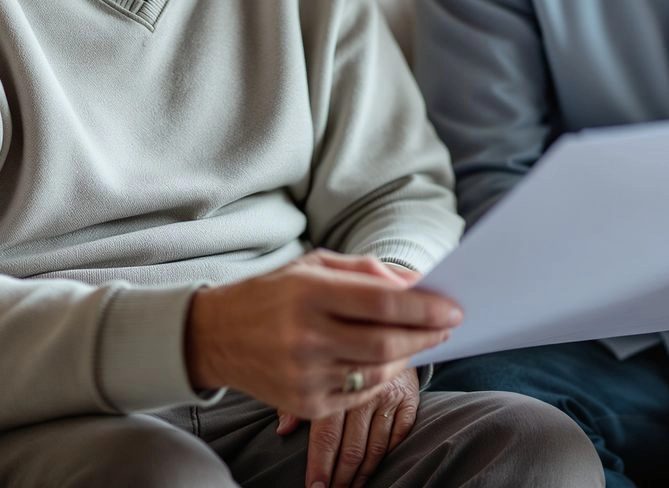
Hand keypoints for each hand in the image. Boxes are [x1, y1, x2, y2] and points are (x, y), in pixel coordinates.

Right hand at [185, 250, 459, 418]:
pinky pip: (359, 394)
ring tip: (425, 338)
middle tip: (450, 323)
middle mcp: (305, 336)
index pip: (381, 301)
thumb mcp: (314, 264)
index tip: (453, 305)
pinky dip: (382, 376)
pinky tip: (391, 360)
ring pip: (376, 371)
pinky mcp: (303, 405)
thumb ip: (366, 270)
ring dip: (409, 355)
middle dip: (427, 333)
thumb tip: (417, 283)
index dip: (424, 306)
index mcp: (309, 292)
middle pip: (385, 341)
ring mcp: (303, 375)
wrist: (215, 335)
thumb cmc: (274, 292)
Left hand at [277, 368, 420, 487]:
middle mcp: (365, 390)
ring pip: (375, 448)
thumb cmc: (343, 354)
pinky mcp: (409, 398)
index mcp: (338, 382)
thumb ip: (298, 399)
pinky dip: (385, 458)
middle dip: (339, 478)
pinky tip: (371, 472)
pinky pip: (398, 437)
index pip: (327, 435)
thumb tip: (282, 430)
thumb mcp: (316, 368)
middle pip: (351, 447)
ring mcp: (390, 395)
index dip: (320, 466)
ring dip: (360, 475)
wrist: (385, 328)